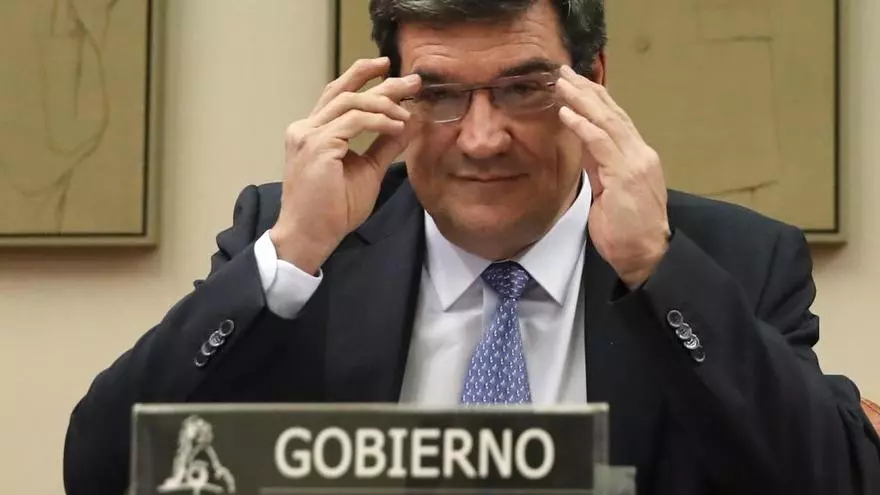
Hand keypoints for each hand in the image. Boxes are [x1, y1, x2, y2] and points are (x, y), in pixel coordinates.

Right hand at [270, 57, 420, 273]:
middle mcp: (305, 128)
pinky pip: (354, 121)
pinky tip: (397, 127)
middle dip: (380, 82)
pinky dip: (379, 121)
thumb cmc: (333, 210)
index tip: (391, 72)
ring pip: (350, 102)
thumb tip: (407, 125)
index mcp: (312, 132)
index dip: (363, 78)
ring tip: (408, 113)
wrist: (310, 236)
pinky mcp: (317, 146)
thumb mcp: (367, 171)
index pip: (338, 95)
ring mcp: (308, 135)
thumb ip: (383, 146)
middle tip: (412, 81)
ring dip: (384, 103)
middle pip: (344, 91)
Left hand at [556, 65, 670, 288]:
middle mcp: (640, 154)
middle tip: (564, 72)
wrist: (646, 255)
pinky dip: (583, 126)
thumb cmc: (626, 230)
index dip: (595, 100)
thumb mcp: (609, 191)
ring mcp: (635, 163)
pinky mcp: (625, 175)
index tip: (576, 84)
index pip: (615, 120)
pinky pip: (601, 143)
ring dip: (582, 100)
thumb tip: (584, 146)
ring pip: (607, 121)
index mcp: (637, 157)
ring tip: (562, 84)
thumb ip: (600, 166)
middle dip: (587, 90)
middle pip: (612, 113)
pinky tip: (567, 113)